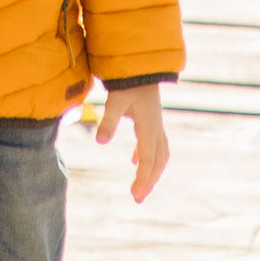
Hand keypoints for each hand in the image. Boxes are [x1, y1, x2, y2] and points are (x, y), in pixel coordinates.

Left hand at [98, 84, 170, 203]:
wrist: (139, 62)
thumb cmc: (127, 80)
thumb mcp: (115, 99)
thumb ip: (108, 120)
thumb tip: (100, 142)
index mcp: (149, 125)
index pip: (149, 159)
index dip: (143, 179)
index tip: (135, 196)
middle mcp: (156, 126)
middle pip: (158, 160)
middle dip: (150, 180)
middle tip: (137, 198)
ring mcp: (156, 122)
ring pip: (160, 153)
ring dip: (152, 171)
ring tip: (141, 186)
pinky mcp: (151, 118)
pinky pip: (154, 143)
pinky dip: (147, 155)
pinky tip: (134, 161)